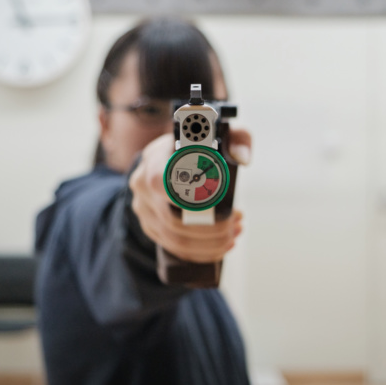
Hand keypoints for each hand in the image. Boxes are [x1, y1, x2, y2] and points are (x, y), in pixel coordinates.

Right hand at [130, 133, 247, 263]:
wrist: (170, 157)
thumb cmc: (198, 145)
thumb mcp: (220, 133)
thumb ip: (237, 138)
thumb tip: (242, 159)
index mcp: (155, 159)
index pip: (160, 180)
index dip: (186, 195)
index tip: (217, 200)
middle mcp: (142, 185)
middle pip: (174, 218)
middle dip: (211, 227)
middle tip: (236, 221)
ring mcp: (144, 209)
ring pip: (175, 238)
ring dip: (210, 242)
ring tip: (234, 233)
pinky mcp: (151, 227)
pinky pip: (174, 248)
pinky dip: (202, 251)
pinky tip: (222, 245)